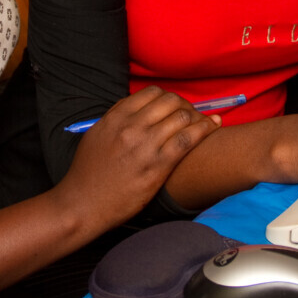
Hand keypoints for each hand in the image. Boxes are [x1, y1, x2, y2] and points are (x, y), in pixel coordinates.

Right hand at [54, 86, 218, 225]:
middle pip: (170, 101)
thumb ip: (117, 120)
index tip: (173, 107)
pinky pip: (188, 140)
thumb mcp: (96, 136)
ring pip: (182, 117)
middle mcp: (132, 126)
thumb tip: (138, 111)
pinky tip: (214, 126)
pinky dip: (205, 129)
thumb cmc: (88, 173)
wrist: (83, 204)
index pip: (152, 93)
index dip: (167, 98)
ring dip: (197, 117)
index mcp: (116, 117)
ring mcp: (146, 145)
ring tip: (204, 122)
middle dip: (184, 105)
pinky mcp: (158, 166)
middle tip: (190, 116)